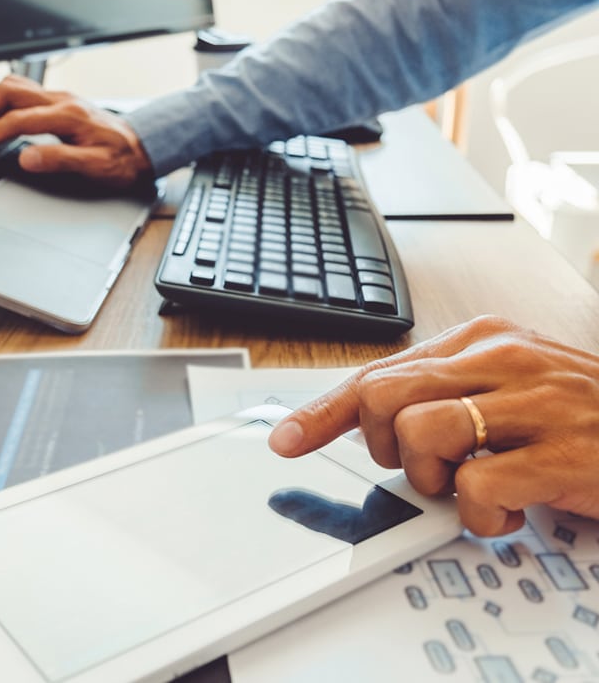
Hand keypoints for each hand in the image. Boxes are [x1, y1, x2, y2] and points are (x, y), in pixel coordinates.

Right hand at [0, 75, 152, 187]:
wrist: (144, 146)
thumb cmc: (123, 160)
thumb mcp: (96, 167)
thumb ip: (60, 160)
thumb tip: (26, 158)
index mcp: (68, 116)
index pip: (17, 121)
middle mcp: (62, 101)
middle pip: (8, 93)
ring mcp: (60, 98)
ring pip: (14, 87)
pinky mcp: (59, 102)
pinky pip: (22, 93)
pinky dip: (1, 104)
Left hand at [269, 315, 598, 535]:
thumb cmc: (577, 416)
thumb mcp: (506, 387)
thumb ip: (443, 393)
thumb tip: (372, 418)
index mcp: (480, 339)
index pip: (379, 372)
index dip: (324, 411)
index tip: (286, 440)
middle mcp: (501, 359)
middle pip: (385, 399)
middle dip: (387, 450)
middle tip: (427, 467)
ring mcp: (532, 402)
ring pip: (421, 435)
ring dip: (434, 479)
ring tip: (473, 485)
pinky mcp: (561, 452)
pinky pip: (477, 489)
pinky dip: (482, 515)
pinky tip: (511, 509)